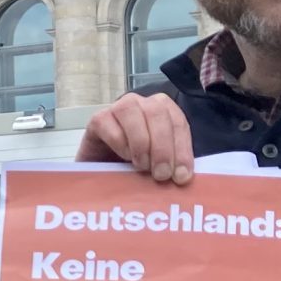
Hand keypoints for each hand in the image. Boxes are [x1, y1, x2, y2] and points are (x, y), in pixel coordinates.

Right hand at [77, 93, 195, 184]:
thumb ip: (172, 163)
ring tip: (142, 166)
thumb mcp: (158, 164)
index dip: (182, 150)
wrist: (103, 172)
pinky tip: (124, 158)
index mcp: (164, 111)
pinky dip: (120, 143)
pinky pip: (109, 125)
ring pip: (131, 111)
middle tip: (161, 174)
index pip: (178, 123)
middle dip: (162, 147)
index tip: (182, 176)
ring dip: (141, 142)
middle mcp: (142, 104)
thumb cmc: (133, 165)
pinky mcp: (98, 119)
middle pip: (157, 113)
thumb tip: (183, 176)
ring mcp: (118, 108)